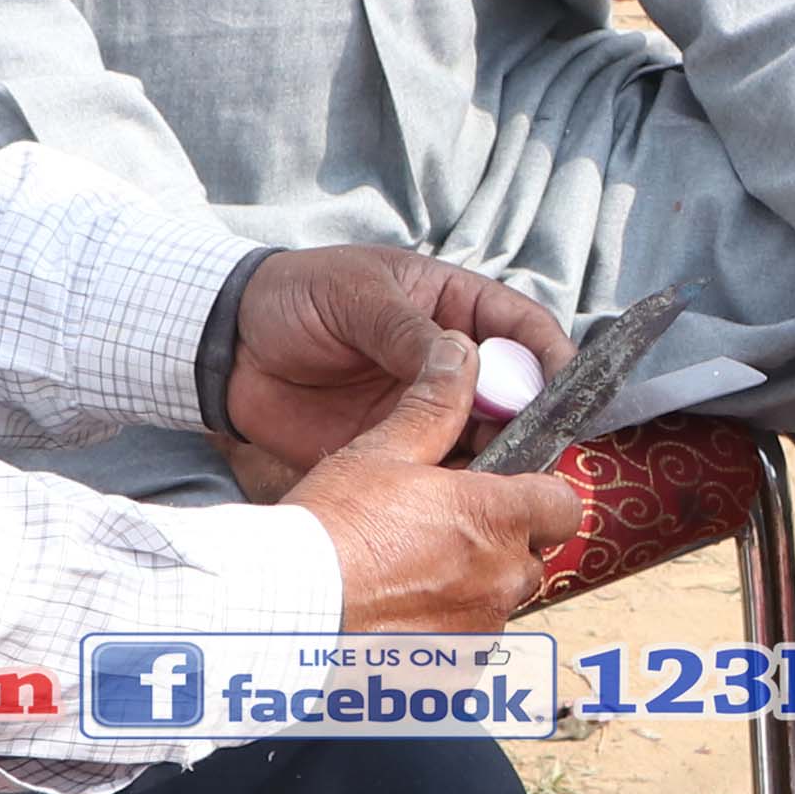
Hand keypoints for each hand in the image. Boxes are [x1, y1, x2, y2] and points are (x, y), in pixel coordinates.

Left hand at [216, 245, 566, 468]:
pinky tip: (460, 496)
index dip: (551, 354)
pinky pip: (440, 470)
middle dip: (534, 416)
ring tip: (501, 473)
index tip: (568, 383)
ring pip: (486, 437)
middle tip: (537, 444)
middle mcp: (452, 361)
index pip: (522, 326)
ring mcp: (427, 407)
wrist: (226, 346)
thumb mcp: (357, 299)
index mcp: (453, 307)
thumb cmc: (295, 297)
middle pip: (518, 392)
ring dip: (499, 456)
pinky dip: (456, 485)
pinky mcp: (398, 447)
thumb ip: (409, 333)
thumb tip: (469, 362)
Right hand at [275, 329, 590, 631]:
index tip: (499, 492)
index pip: (562, 504)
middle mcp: (503, 579)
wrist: (286, 610)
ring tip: (407, 574)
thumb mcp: (382, 452)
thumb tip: (463, 353)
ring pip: (497, 600)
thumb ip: (434, 405)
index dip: (537, 494)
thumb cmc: (331, 527)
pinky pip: (467, 644)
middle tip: (438, 530)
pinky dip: (443, 631)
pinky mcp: (456, 674)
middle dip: (498, 541)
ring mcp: (482, 631)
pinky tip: (397, 616)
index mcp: (496, 518)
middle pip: (529, 554)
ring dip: (470, 587)